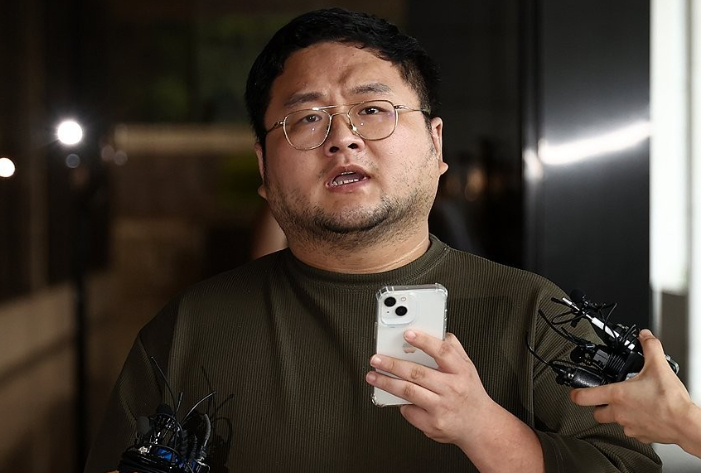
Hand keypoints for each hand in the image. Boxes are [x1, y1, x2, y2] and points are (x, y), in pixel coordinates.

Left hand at [366, 330, 492, 445]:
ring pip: (408, 392)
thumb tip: (437, 332)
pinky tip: (395, 398)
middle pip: (417, 373)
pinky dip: (401, 404)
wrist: (481, 426)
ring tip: (373, 376)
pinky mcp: (433, 424)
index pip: (442, 352)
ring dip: (387, 383)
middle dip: (392, 365)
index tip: (407, 334)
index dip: (424, 341)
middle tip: (376, 358)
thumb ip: (453, 349)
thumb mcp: (468, 368)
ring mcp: (442, 408)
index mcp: (460, 371)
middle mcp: (451, 389)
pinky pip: (409, 411)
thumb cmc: (470, 394)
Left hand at [570, 329, 700, 457]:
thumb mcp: (658, 366)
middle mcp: (619, 412)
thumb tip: (645, 336)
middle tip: (606, 398)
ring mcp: (628, 426)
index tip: (574, 392)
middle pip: (596, 413)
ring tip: (631, 405)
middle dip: (598, 405)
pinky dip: (635, 424)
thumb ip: (649, 348)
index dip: (575, 393)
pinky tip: (645, 415)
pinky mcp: (641, 436)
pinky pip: (631, 431)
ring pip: (614, 422)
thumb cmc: (670, 400)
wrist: (685, 424)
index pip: (584, 397)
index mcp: (617, 395)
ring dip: (618, 414)